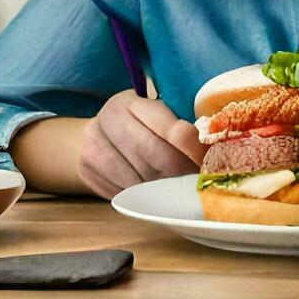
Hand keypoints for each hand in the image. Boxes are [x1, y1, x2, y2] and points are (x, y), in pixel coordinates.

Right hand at [77, 90, 205, 199]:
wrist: (98, 134)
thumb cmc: (138, 123)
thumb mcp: (155, 112)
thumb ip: (177, 124)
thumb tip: (212, 144)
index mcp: (130, 101)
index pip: (170, 128)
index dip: (193, 147)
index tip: (207, 159)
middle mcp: (107, 119)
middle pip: (155, 157)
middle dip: (179, 172)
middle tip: (195, 179)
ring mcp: (92, 145)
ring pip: (139, 178)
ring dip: (161, 188)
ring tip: (175, 188)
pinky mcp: (86, 169)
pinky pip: (123, 192)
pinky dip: (141, 196)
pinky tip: (151, 192)